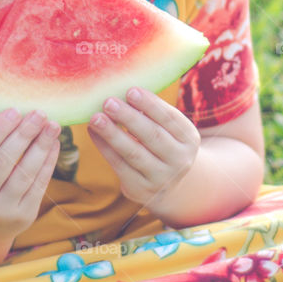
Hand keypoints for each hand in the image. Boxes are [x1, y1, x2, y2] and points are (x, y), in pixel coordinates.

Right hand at [0, 108, 59, 242]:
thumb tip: (16, 113)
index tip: (15, 110)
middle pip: (3, 162)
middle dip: (24, 134)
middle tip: (39, 113)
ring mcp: (1, 211)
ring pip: (24, 174)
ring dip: (41, 146)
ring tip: (52, 126)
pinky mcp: (23, 217)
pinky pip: (38, 186)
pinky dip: (48, 163)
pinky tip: (54, 145)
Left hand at [87, 87, 200, 213]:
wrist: (167, 183)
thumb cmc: (162, 143)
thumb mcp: (168, 130)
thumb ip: (152, 113)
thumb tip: (123, 92)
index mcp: (189, 139)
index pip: (170, 118)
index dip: (150, 105)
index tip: (130, 91)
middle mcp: (180, 160)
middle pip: (152, 136)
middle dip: (129, 118)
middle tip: (108, 102)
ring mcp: (162, 178)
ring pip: (134, 153)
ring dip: (112, 134)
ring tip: (95, 118)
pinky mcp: (141, 190)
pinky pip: (120, 166)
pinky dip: (104, 148)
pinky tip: (93, 132)